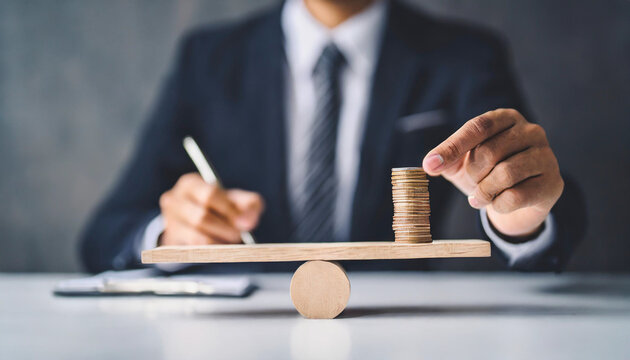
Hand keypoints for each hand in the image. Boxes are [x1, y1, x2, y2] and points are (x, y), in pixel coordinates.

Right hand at [158, 173, 263, 244]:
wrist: (196, 222)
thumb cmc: (219, 206)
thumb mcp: (236, 200)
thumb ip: (249, 204)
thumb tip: (249, 222)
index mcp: (190, 183)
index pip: (210, 194)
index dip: (229, 210)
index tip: (244, 222)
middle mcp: (174, 199)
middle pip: (202, 217)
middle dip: (226, 228)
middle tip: (240, 234)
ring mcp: (170, 221)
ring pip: (197, 236)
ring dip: (220, 241)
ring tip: (231, 239)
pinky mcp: (172, 239)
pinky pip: (195, 249)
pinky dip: (213, 250)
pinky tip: (222, 246)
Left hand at [422, 108, 563, 237]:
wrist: (519, 199)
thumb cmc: (487, 173)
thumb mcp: (463, 162)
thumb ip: (447, 158)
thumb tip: (430, 164)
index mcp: (506, 118)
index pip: (477, 127)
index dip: (452, 147)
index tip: (430, 166)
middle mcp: (531, 131)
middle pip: (489, 152)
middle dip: (473, 174)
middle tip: (472, 183)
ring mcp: (546, 155)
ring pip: (505, 175)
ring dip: (484, 192)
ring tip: (479, 197)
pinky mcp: (553, 183)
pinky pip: (516, 196)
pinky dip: (498, 205)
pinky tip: (498, 203)